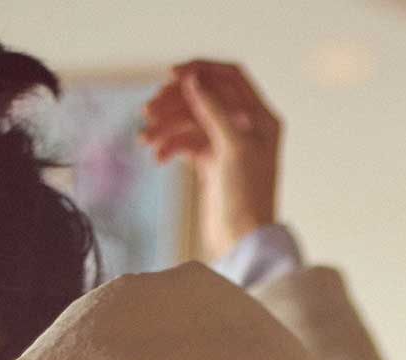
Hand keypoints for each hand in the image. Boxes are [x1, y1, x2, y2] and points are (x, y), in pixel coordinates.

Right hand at [138, 61, 281, 262]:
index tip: (170, 75)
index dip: (200, 71)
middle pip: (205, 98)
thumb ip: (213, 109)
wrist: (242, 243)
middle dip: (175, 103)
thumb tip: (192, 78)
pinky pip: (186, 143)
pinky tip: (157, 157)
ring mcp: (227, 146)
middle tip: (148, 112)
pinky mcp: (212, 164)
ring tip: (145, 139)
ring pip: (191, 121)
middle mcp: (245, 127)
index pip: (229, 77)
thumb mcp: (234, 147)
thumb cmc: (246, 198)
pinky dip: (171, 146)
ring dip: (166, 127)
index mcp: (260, 117)